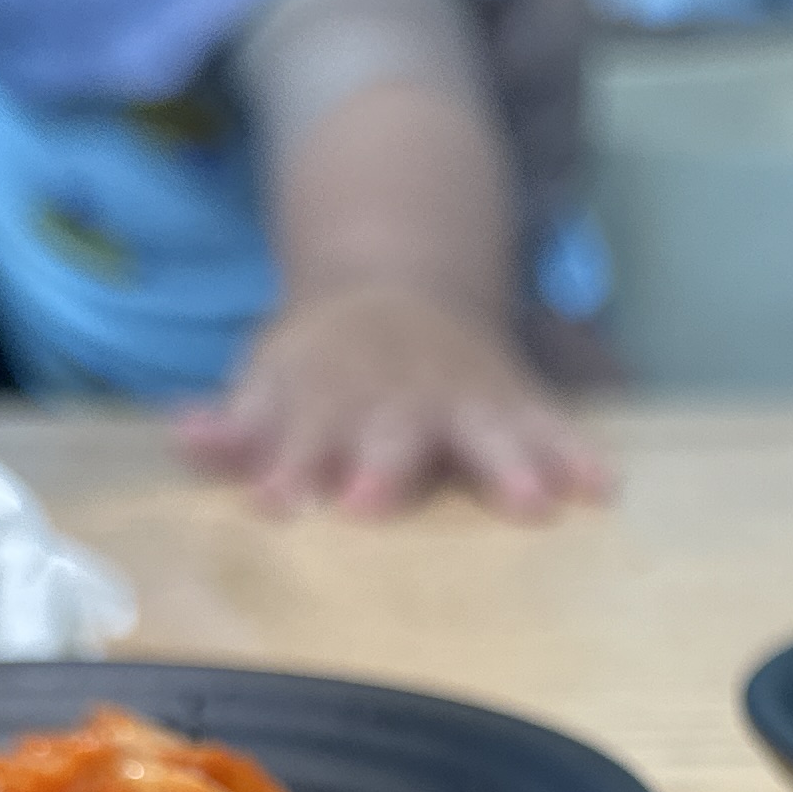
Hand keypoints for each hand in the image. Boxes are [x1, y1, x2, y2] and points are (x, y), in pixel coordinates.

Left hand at [174, 282, 611, 519]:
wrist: (398, 288)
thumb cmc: (325, 368)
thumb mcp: (271, 382)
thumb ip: (237, 427)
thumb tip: (189, 438)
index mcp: (331, 395)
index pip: (305, 430)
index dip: (291, 463)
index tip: (278, 499)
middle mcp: (399, 397)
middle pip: (393, 433)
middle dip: (386, 468)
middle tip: (372, 504)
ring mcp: (463, 398)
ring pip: (485, 430)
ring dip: (507, 463)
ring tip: (530, 501)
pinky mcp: (517, 404)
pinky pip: (553, 428)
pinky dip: (576, 453)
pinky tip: (603, 485)